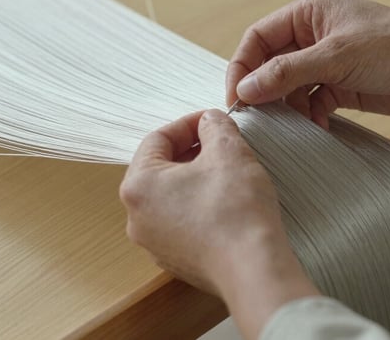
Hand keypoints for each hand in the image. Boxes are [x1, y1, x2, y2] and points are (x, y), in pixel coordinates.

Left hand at [121, 110, 316, 338]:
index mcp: (138, 185)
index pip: (158, 139)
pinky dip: (199, 206)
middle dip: (191, 151)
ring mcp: (154, 243)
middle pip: (160, 168)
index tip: (212, 120)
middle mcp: (136, 217)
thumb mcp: (228, 150)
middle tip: (221, 143)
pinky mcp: (174, 260)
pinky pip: (181, 222)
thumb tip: (209, 121)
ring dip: (195, 178)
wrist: (253, 269)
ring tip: (226, 172)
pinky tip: (226, 203)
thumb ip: (214, 125)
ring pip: (171, 196)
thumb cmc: (236, 210)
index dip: (188, 123)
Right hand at [227, 0, 389, 129]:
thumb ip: (286, 73)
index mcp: (310, 12)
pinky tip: (316, 127)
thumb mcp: (336, 57)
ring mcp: (329, 61)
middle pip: (271, 63)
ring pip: (289, 85)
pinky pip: (311, 101)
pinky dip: (308, 115)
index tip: (237, 97)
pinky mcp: (342, 85)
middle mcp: (315, 34)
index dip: (243, 66)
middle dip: (263, 89)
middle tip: (256, 117)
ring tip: (288, 125)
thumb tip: (244, 90)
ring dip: (286, 106)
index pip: (259, 37)